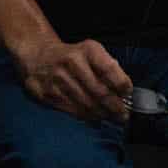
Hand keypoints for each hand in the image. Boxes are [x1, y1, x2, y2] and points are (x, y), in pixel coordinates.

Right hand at [14, 38, 131, 121]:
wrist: (39, 56)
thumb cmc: (72, 56)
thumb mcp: (91, 52)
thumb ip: (108, 68)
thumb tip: (124, 92)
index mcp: (87, 50)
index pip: (109, 69)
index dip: (121, 84)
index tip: (128, 93)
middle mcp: (72, 63)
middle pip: (99, 91)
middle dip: (115, 106)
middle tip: (123, 114)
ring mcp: (58, 79)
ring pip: (86, 104)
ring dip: (102, 114)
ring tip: (111, 117)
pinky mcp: (47, 94)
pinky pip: (72, 110)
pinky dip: (87, 116)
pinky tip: (95, 117)